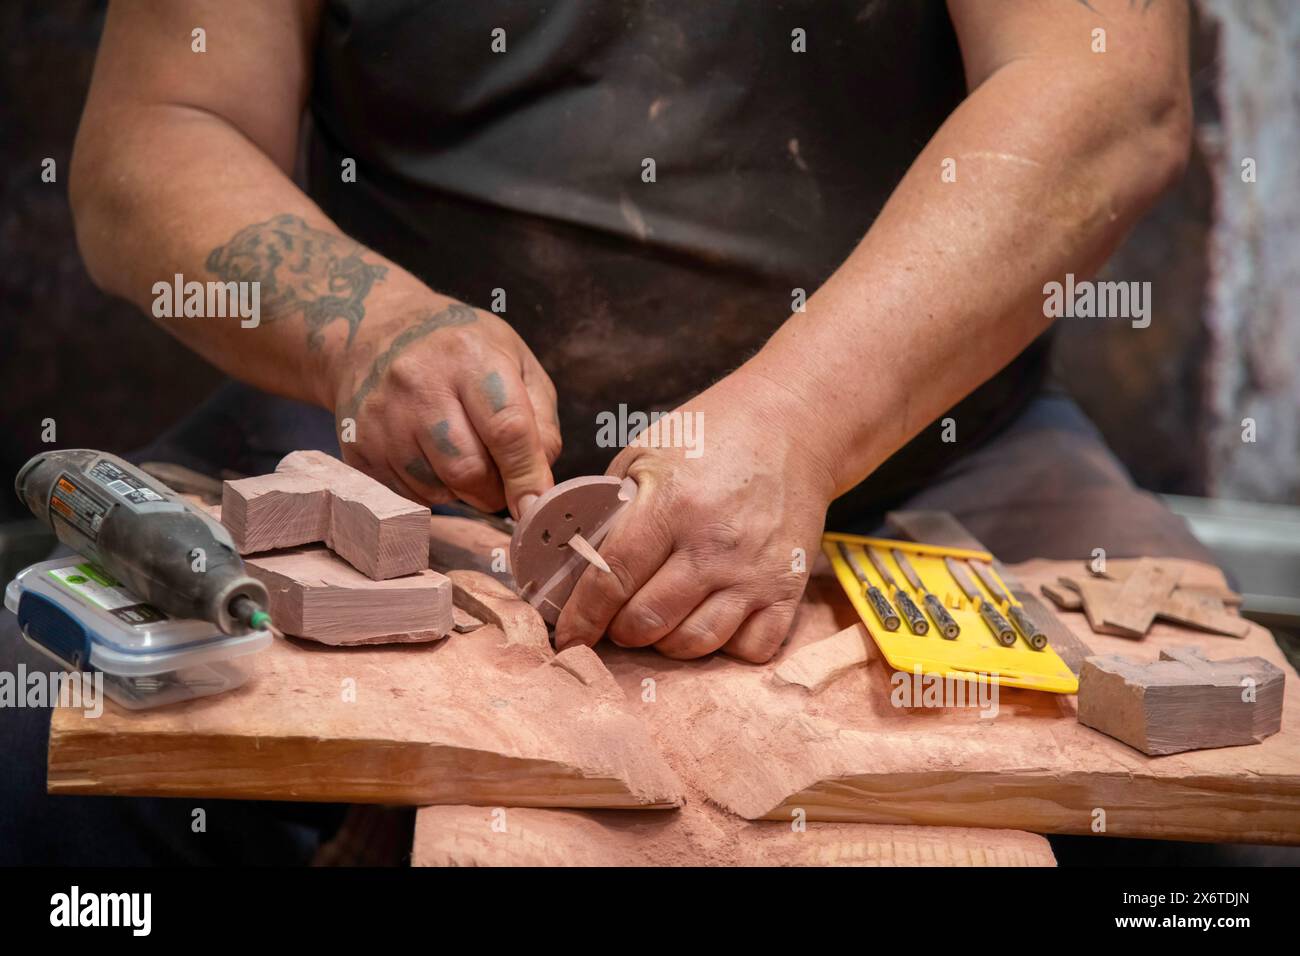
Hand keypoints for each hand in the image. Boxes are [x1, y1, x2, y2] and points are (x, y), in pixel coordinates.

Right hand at [330, 298, 560, 515]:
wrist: (373, 332)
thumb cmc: (458, 350)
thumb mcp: (514, 360)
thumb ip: (540, 421)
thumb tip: (539, 487)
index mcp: (468, 356)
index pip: (506, 429)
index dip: (526, 476)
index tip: (538, 506)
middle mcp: (417, 383)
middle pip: (468, 471)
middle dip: (494, 490)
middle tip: (499, 478)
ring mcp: (381, 417)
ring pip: (437, 490)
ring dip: (461, 491)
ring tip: (458, 453)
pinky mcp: (357, 447)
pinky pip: (408, 496)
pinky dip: (430, 490)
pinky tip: (427, 456)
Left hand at [553, 370, 836, 661]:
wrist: (792, 425)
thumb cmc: (710, 437)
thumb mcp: (646, 454)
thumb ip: (611, 509)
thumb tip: (575, 564)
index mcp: (672, 504)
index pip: (613, 578)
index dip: (583, 617)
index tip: (568, 637)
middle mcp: (714, 544)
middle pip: (649, 621)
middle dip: (620, 631)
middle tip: (615, 622)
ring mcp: (755, 570)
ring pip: (696, 643)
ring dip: (667, 644)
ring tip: (660, 622)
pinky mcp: (789, 587)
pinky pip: (751, 648)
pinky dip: (726, 648)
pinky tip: (713, 621)